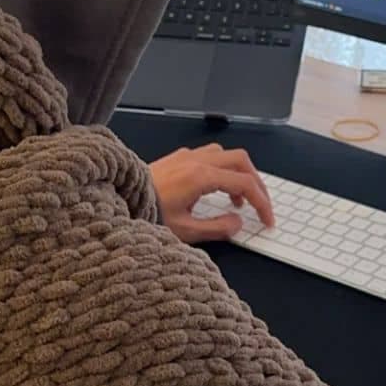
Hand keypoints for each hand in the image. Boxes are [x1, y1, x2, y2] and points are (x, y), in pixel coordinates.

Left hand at [149, 144, 275, 244]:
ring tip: (237, 200)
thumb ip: (217, 228)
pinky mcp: (177, 157)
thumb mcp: (185, 231)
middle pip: (242, 161)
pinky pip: (210, 155)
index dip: (261, 202)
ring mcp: (186, 156)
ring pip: (226, 154)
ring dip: (239, 174)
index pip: (245, 184)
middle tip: (260, 204)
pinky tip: (215, 189)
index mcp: (201, 177)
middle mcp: (196, 161)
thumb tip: (238, 223)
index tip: (267, 219)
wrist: (118, 199)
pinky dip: (222, 170)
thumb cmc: (146, 214)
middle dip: (256, 183)